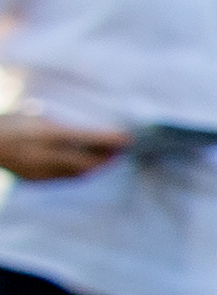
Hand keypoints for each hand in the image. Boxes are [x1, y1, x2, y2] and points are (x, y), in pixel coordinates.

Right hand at [0, 112, 131, 181]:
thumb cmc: (10, 123)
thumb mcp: (34, 114)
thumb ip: (60, 121)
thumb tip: (91, 127)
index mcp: (43, 133)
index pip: (84, 138)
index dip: (108, 139)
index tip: (127, 138)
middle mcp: (41, 154)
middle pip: (85, 162)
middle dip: (106, 158)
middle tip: (121, 150)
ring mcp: (37, 170)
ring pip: (77, 173)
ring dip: (95, 167)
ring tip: (108, 158)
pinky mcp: (34, 180)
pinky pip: (64, 179)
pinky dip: (79, 172)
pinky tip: (88, 167)